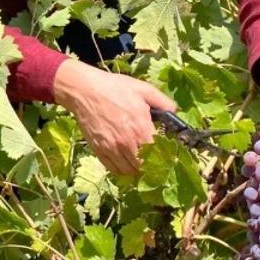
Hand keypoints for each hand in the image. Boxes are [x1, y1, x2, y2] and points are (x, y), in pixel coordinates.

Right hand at [52, 59, 175, 174]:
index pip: (158, 154)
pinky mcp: (98, 150)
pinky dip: (120, 169)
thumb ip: (163, 102)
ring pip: (129, 170)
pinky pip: (113, 168)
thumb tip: (175, 111)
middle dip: (150, 165)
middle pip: (144, 166)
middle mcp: (127, 142)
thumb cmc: (114, 88)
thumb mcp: (143, 89)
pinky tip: (124, 161)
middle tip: (152, 160)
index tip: (165, 155)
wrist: (85, 90)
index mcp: (141, 128)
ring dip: (136, 169)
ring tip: (138, 161)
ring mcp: (111, 148)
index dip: (163, 157)